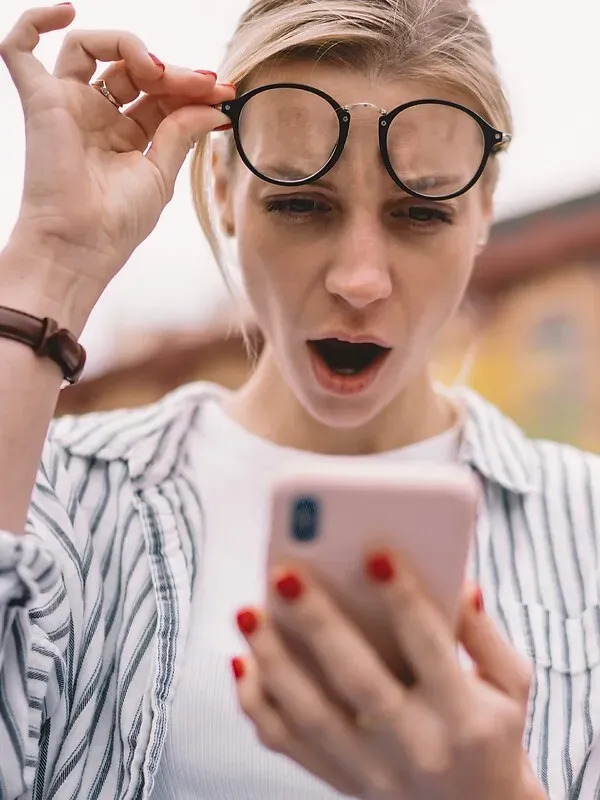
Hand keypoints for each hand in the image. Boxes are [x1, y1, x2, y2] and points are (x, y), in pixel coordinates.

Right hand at [0, 4, 232, 306]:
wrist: (82, 245)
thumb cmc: (118, 222)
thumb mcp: (161, 174)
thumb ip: (182, 133)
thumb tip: (215, 104)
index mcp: (126, 135)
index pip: (160, 94)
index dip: (191, 87)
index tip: (224, 91)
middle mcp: (97, 116)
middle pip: (132, 69)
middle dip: (173, 72)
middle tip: (203, 82)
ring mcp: (68, 106)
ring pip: (93, 49)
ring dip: (129, 46)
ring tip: (155, 69)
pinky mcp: (39, 101)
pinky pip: (21, 49)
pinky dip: (36, 20)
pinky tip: (66, 11)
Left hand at [232, 553, 546, 799]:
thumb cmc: (494, 733)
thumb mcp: (510, 684)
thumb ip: (483, 632)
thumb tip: (458, 581)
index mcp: (464, 715)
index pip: (430, 647)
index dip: (404, 599)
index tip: (375, 553)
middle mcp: (415, 745)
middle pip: (358, 680)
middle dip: (318, 623)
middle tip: (285, 575)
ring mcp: (372, 768)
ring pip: (311, 714)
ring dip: (273, 659)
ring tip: (249, 612)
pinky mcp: (341, 778)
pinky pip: (288, 744)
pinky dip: (258, 705)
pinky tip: (243, 662)